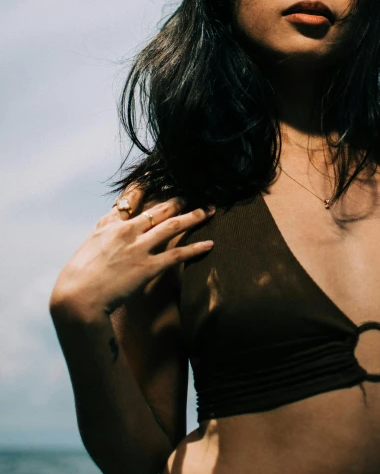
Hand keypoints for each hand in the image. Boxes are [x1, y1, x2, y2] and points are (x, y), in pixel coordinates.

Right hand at [49, 184, 213, 319]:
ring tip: (208, 210)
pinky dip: (195, 248)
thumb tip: (112, 221)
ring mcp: (138, 248)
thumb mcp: (89, 244)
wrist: (76, 298)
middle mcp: (127, 231)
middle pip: (159, 209)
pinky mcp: (147, 267)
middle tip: (193, 193)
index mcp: (110, 225)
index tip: (160, 176)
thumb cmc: (79, 276)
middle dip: (179, 199)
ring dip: (193, 216)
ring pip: (173, 226)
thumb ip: (104, 230)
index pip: (132, 198)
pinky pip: (177, 255)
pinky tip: (210, 244)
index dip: (149, 186)